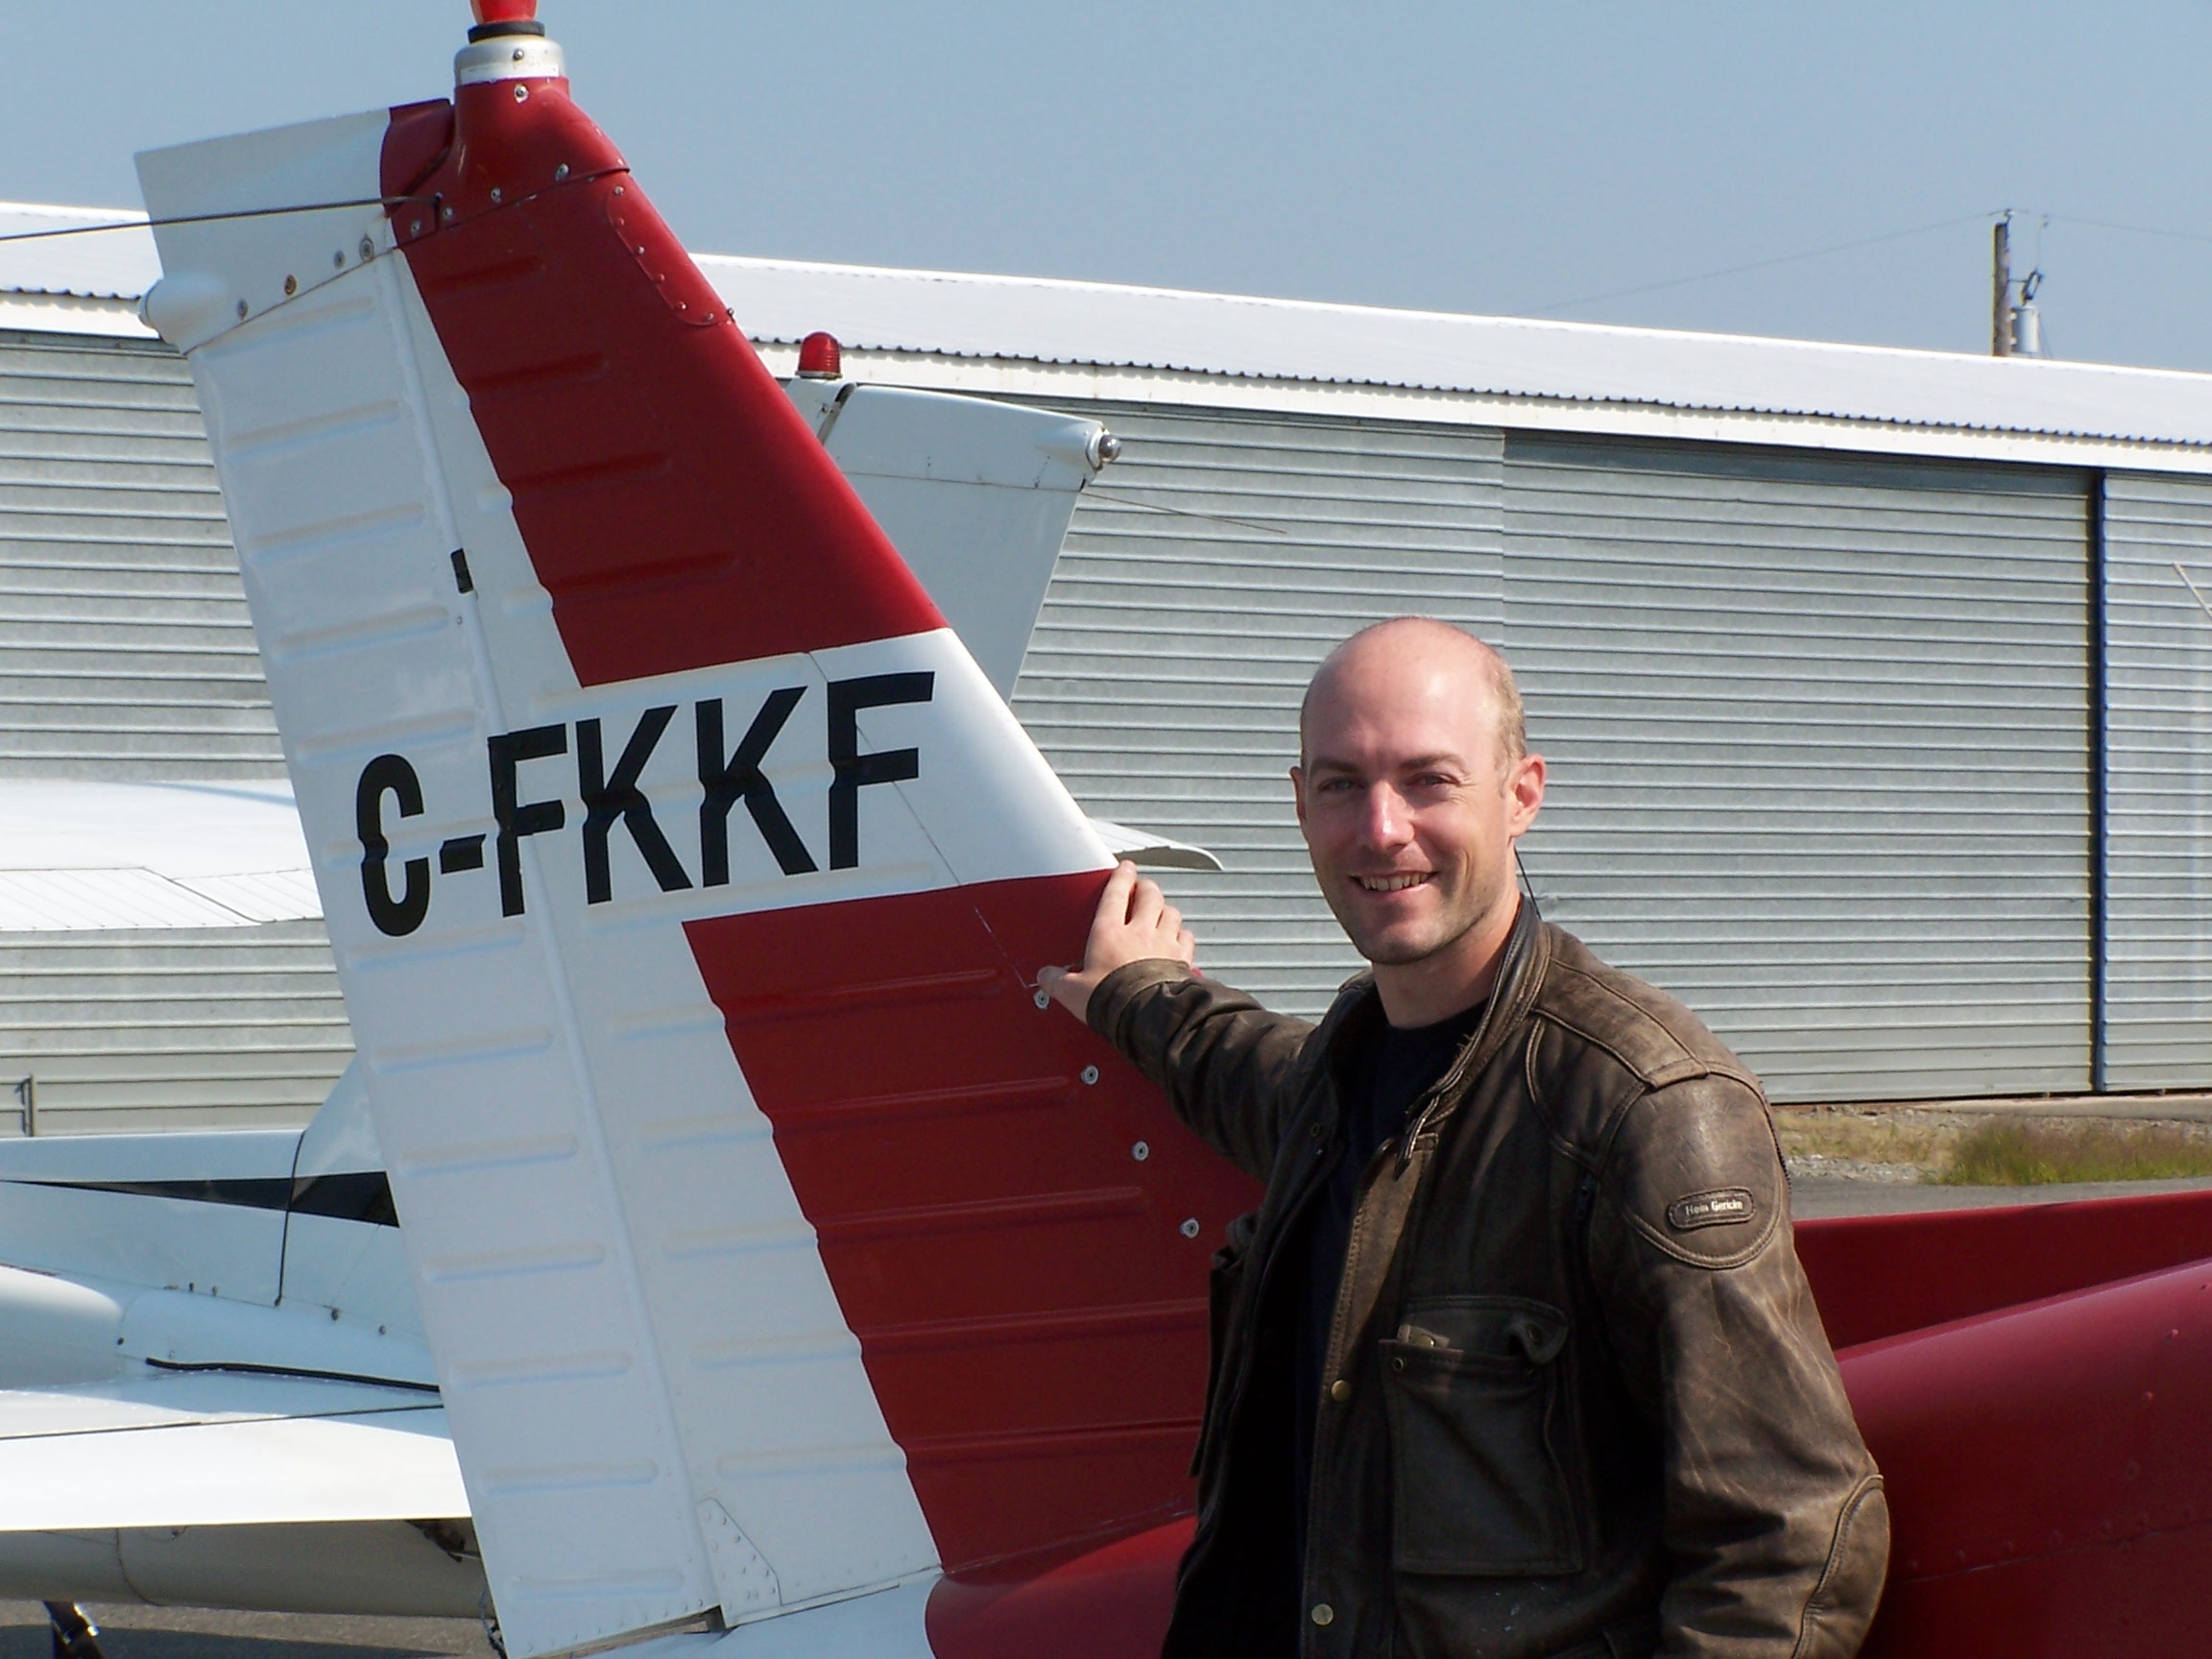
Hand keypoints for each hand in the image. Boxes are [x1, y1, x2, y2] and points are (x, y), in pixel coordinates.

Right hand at [1038, 862, 1195, 1021]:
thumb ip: (1058, 981)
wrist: (1147, 1017)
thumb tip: (1046, 977)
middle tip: (1142, 888)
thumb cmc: (1111, 1001)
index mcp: (1109, 932)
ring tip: (1161, 912)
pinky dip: (1184, 936)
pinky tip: (1180, 940)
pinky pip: (1187, 939)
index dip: (1120, 877)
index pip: (1115, 893)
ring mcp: (1164, 944)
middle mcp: (1140, 932)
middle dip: (1146, 887)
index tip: (1124, 868)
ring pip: (1171, 912)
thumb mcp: (1073, 992)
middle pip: (1149, 895)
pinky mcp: (1182, 960)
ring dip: (1166, 909)